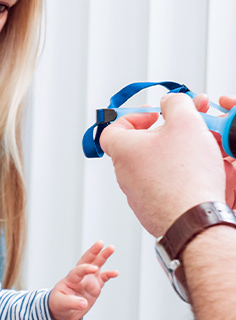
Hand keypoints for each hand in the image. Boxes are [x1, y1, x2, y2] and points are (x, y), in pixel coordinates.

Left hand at [48, 241, 117, 319]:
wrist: (63, 311)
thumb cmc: (58, 304)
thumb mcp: (61, 304)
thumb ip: (71, 303)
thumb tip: (84, 303)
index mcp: (70, 279)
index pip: (78, 271)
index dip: (85, 269)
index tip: (94, 269)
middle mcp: (80, 277)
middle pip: (87, 261)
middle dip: (93, 251)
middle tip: (100, 243)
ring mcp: (88, 281)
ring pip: (97, 265)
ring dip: (103, 256)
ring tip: (111, 248)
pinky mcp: (95, 287)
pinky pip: (104, 278)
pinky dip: (109, 274)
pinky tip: (116, 272)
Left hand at [100, 93, 225, 236]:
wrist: (191, 218)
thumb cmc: (184, 175)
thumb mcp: (185, 121)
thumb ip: (175, 103)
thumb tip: (170, 101)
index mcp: (123, 150)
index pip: (112, 129)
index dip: (133, 117)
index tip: (155, 116)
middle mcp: (125, 173)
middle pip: (143, 145)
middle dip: (170, 132)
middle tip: (193, 125)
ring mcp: (137, 193)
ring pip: (159, 165)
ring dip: (181, 153)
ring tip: (208, 148)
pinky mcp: (152, 207)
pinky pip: (166, 185)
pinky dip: (184, 176)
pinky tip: (205, 172)